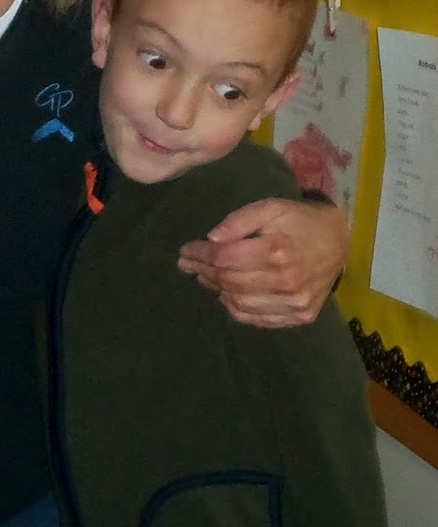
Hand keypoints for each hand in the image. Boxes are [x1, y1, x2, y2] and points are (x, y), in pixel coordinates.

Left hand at [178, 197, 349, 327]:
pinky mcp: (300, 316)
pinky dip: (236, 308)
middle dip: (203, 272)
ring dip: (217, 290)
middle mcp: (287, 281)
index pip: (225, 258)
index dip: (200, 254)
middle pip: (229, 281)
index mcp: (278, 251)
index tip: (186, 251)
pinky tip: (228, 294)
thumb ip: (240, 220)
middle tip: (189, 264)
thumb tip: (211, 238)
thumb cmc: (300, 222)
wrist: (339, 243)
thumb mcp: (271, 208)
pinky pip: (257, 318)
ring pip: (239, 303)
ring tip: (206, 277)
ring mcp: (295, 302)